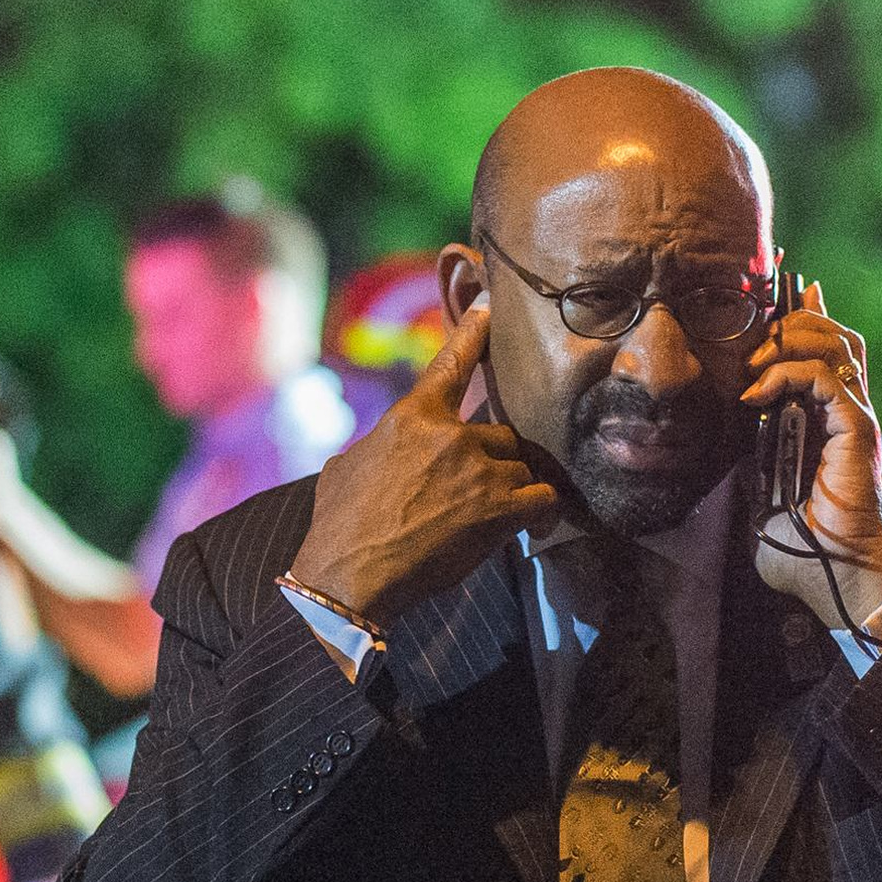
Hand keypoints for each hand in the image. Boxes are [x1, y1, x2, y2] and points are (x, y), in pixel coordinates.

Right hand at [287, 304, 559, 626]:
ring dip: (510, 489)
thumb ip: (379, 444)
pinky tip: (535, 523)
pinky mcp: (500, 509)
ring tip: (487, 519)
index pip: (451, 364)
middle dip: (490, 461)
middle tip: (469, 494)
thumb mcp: (346, 465)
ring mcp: (480, 471)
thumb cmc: (338, 524)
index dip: (472, 332)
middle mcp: (451, 435)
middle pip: (499, 434)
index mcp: (411, 417)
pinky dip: (542, 511)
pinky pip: (543, 498)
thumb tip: (383, 448)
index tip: (488, 306)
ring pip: (519, 467)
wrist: (349, 574)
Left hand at [745, 282, 881, 628]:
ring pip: (834, 344)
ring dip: (788, 342)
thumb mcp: (762, 490)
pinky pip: (827, 378)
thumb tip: (728, 434)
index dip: (804, 314)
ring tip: (752, 368)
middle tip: (750, 336)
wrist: (836, 578)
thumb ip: (753, 456)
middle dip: (790, 321)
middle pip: (832, 333)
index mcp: (828, 419)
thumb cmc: (803, 547)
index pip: (825, 347)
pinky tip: (757, 395)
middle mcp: (847, 411)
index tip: (778, 290)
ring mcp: (855, 418)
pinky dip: (789, 374)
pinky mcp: (858, 430)